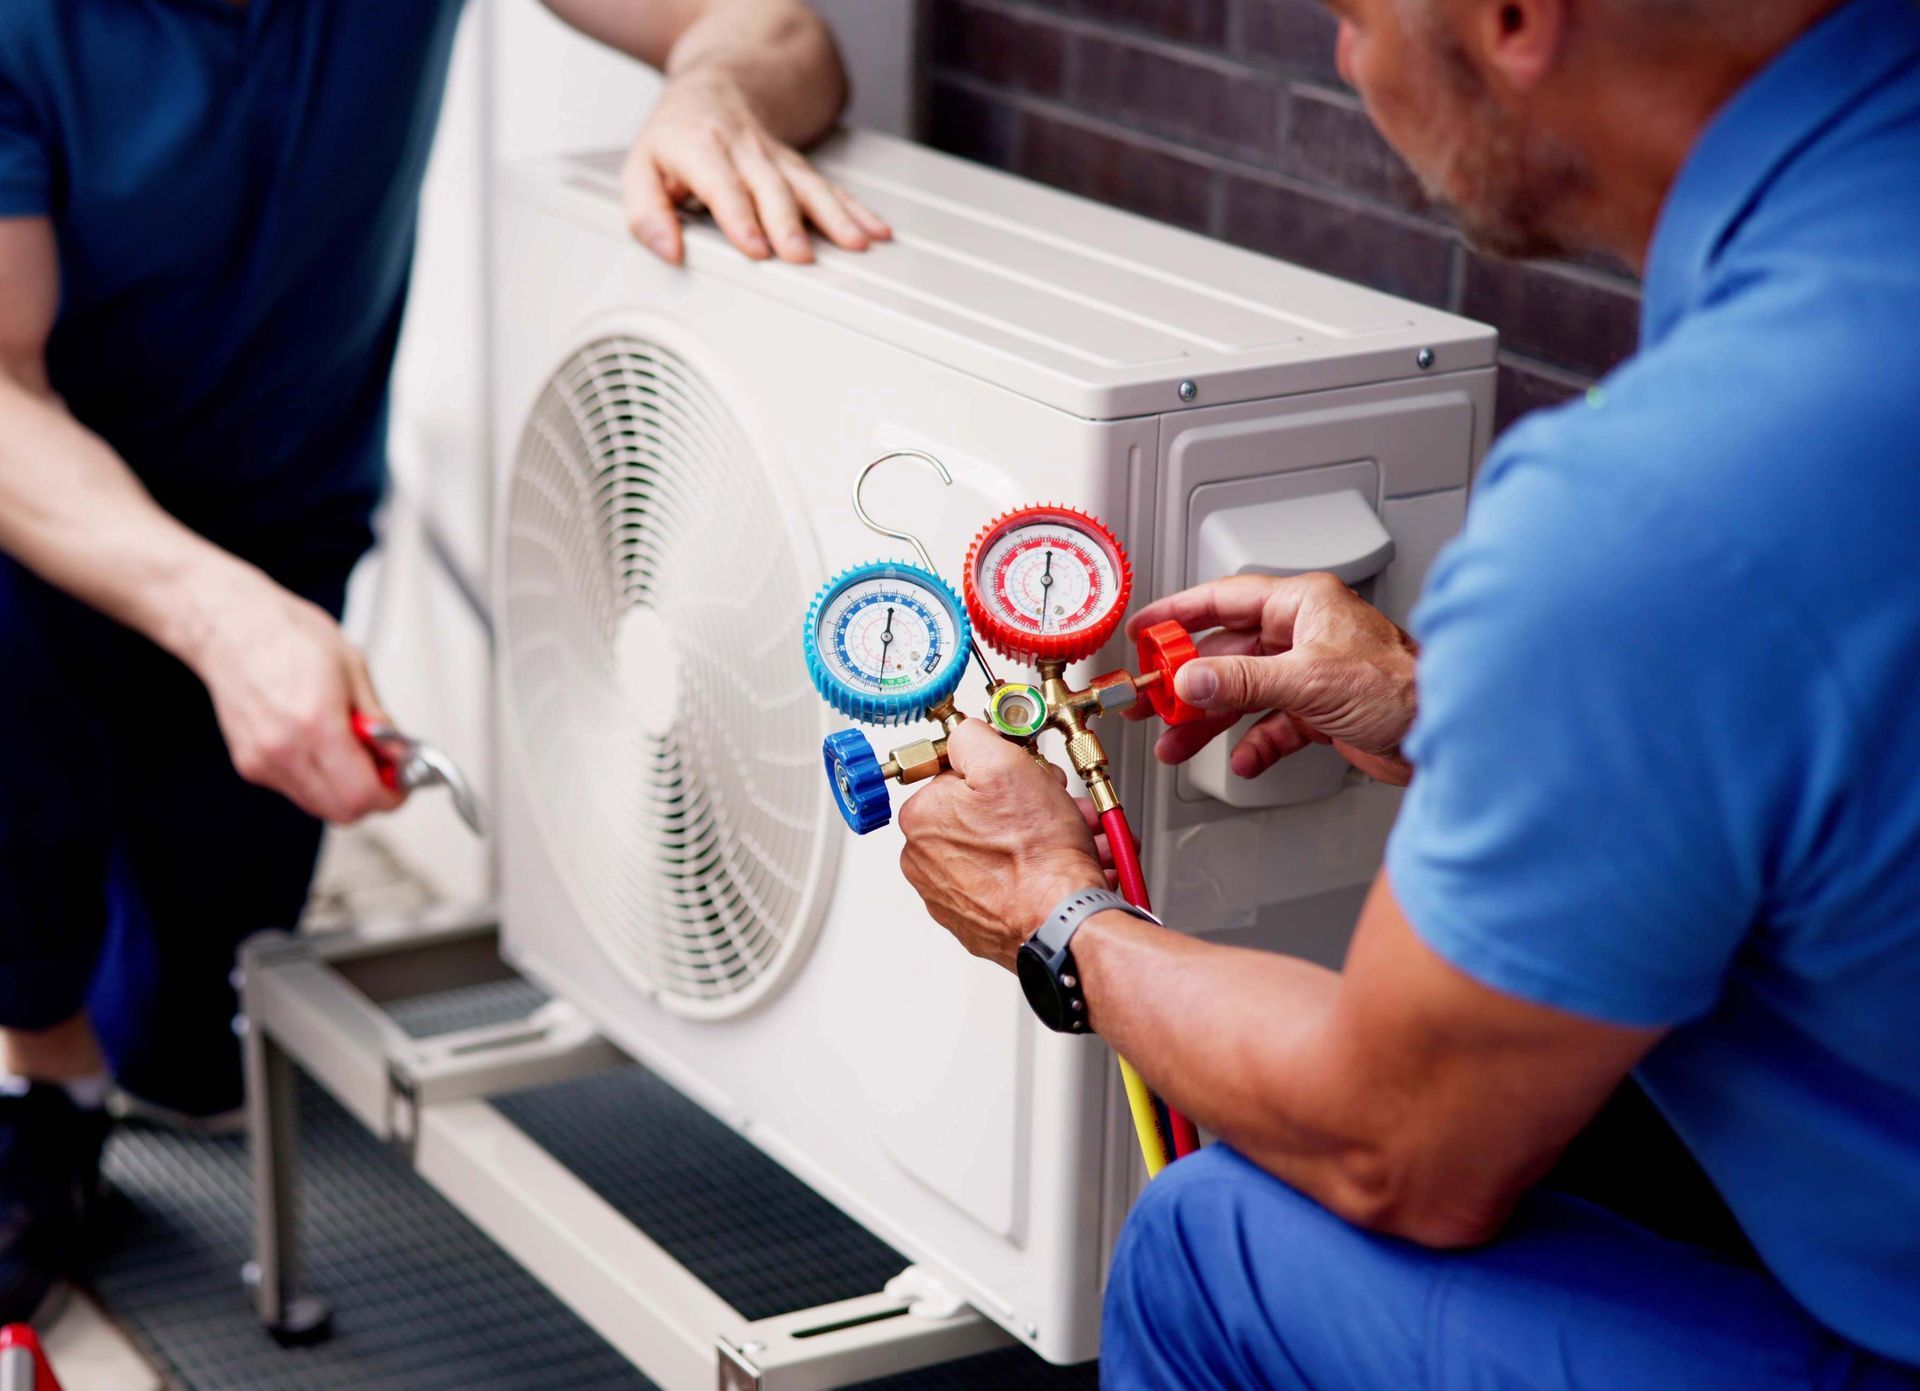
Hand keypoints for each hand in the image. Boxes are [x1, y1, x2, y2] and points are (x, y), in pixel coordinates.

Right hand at [183, 565, 406, 823]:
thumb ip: (379, 719)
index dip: (391, 794)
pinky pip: (296, 790)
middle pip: (342, 811)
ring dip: (344, 790)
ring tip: (352, 751)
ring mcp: (263, 761)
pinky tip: (322, 747)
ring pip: (319, 806)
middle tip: (384, 768)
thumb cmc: (287, 635)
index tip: (402, 781)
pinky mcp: (249, 765)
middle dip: (371, 797)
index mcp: (316, 723)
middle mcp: (285, 750)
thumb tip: (399, 753)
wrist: (231, 628)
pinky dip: (319, 780)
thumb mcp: (353, 667)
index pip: (361, 794)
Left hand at [622, 66, 889, 264]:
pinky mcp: (798, 167)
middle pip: (771, 188)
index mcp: (700, 149)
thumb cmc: (676, 136)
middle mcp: (743, 151)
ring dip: (835, 216)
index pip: (723, 186)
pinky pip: (830, 188)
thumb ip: (646, 214)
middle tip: (800, 255)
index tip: (755, 248)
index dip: (740, 217)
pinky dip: (857, 210)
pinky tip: (875, 230)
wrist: (717, 88)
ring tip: (855, 244)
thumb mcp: (640, 168)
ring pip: (808, 185)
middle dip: (788, 223)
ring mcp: (776, 158)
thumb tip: (668, 249)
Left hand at [897, 721, 1106, 970]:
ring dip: (1040, 837)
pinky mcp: (978, 921)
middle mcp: (925, 861)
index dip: (1004, 771)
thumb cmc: (1036, 855)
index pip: (960, 776)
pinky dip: (1036, 872)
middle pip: (983, 814)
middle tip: (1059, 807)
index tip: (1026, 778)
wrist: (1062, 922)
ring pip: (1000, 849)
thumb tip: (964, 732)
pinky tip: (1066, 866)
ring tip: (1076, 838)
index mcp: (920, 819)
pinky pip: (1008, 884)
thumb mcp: (1005, 766)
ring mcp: (950, 896)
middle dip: (1029, 806)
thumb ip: (973, 738)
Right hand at [1127, 572, 1418, 785]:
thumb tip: (1189, 680)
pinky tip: (1244, 759)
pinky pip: (1273, 724)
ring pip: (1245, 692)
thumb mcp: (1308, 680)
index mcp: (1303, 605)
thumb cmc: (1403, 687)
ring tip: (1179, 741)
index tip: (1145, 631)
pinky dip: (1255, 743)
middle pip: (1227, 652)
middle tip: (1151, 699)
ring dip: (1212, 720)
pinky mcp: (1323, 711)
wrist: (1446, 733)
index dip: (1178, 615)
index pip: (1223, 599)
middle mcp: (1305, 634)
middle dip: (1187, 681)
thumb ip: (1241, 680)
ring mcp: (1312, 673)